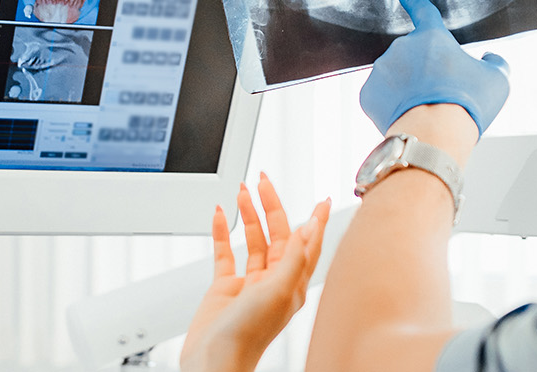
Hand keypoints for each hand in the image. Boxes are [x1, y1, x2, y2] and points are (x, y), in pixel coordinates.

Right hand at [182, 174, 330, 371]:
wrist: (214, 360)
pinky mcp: (225, 289)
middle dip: (272, 206)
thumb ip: (294, 258)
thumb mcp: (278, 291)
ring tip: (242, 192)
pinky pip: (225, 254)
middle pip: (278, 235)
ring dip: (248, 216)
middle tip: (264, 181)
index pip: (308, 244)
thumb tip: (309, 228)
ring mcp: (249, 284)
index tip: (322, 199)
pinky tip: (218, 216)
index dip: (315, 221)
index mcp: (292, 284)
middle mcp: (273, 282)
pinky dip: (221, 233)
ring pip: (253, 241)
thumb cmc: (248, 335)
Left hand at [358, 0, 510, 134]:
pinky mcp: (368, 94)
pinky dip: (392, 105)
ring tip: (426, 110)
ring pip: (396, 76)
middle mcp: (402, 47)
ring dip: (408, 88)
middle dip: (424, 71)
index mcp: (432, 37)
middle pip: (414, 56)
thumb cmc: (467, 105)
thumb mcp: (497, 80)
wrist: (435, 135)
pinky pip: (381, 96)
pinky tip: (408, 116)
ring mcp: (381, 70)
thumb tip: (490, 59)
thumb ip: (495, 63)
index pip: (423, 10)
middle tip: (442, 95)